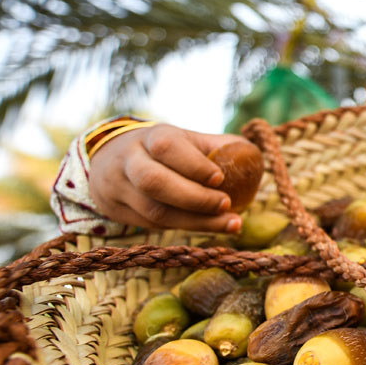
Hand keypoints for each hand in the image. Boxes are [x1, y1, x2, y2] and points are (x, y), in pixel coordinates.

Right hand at [89, 124, 248, 233]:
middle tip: (227, 204)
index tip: (220, 177)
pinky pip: (150, 225)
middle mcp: (129, 160)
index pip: (167, 147)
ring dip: (195, 222)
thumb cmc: (166, 151)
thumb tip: (253, 158)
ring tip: (230, 223)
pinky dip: (183, 227)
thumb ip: (220, 147)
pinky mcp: (115, 211)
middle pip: (154, 182)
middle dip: (195, 198)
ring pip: (153, 211)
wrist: (113, 160)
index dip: (194, 164)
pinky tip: (210, 227)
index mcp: (151, 137)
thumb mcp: (187, 140)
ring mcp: (118, 187)